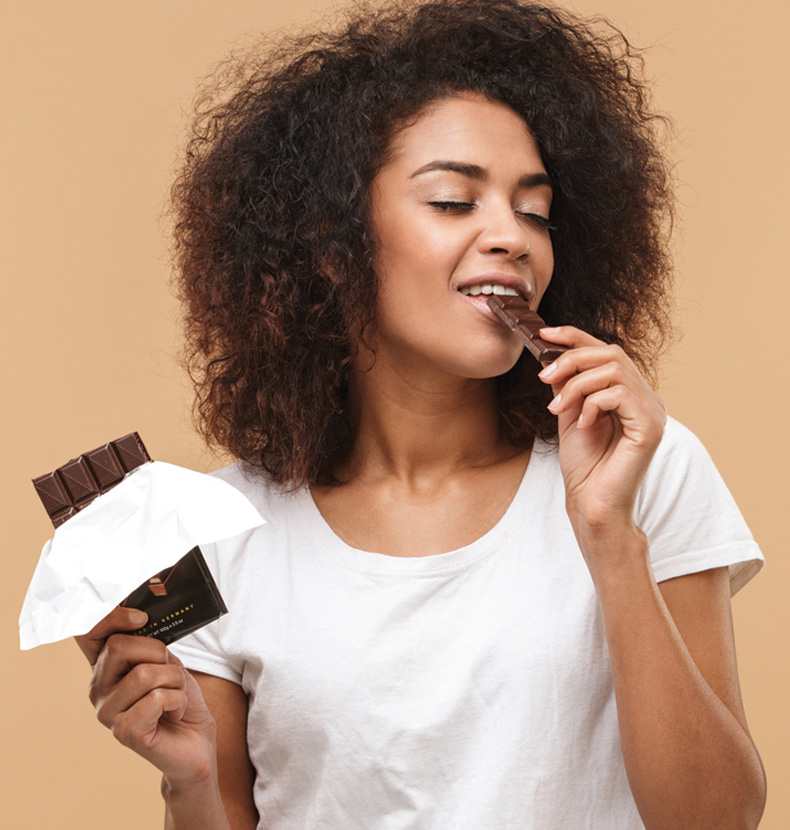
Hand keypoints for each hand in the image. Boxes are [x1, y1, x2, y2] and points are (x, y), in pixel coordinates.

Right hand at [76, 607, 217, 785]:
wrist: (196, 741)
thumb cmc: (179, 699)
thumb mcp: (166, 661)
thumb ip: (150, 643)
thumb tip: (143, 618)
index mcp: (105, 668)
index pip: (89, 634)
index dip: (110, 618)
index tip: (141, 617)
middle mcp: (98, 689)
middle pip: (119, 646)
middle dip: (158, 652)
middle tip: (169, 672)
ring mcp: (107, 713)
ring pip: (144, 673)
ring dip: (174, 680)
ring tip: (175, 695)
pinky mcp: (123, 732)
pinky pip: (156, 698)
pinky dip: (177, 700)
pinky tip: (174, 713)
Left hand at [537, 327, 665, 563]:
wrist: (590, 502)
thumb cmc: (583, 464)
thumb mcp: (569, 414)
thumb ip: (568, 385)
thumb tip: (552, 354)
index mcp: (630, 393)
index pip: (607, 351)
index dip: (576, 336)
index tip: (544, 333)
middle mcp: (646, 398)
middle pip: (611, 353)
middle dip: (571, 359)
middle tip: (544, 375)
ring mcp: (653, 411)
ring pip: (614, 370)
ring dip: (577, 384)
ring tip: (557, 408)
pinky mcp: (651, 427)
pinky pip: (620, 394)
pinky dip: (592, 404)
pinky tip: (582, 424)